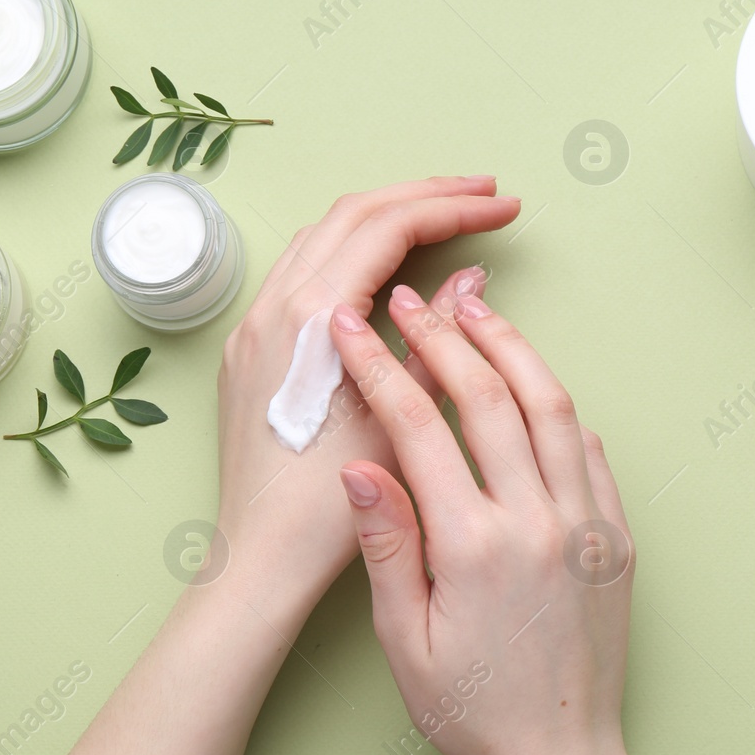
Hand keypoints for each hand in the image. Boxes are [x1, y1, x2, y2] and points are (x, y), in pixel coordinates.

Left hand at [214, 177, 519, 603]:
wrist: (260, 559)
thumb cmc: (331, 508)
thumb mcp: (403, 422)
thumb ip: (437, 342)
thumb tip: (469, 279)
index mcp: (311, 318)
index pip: (389, 228)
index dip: (455, 210)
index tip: (505, 208)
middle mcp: (272, 308)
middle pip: (354, 213)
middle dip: (424, 195)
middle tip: (485, 194)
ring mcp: (253, 327)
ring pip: (323, 235)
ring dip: (385, 217)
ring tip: (445, 217)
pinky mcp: (249, 351)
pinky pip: (301, 270)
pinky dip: (351, 249)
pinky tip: (384, 266)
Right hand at [327, 289, 676, 754]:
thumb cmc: (471, 709)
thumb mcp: (402, 638)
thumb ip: (385, 543)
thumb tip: (357, 465)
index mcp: (474, 545)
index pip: (420, 426)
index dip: (381, 366)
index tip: (351, 327)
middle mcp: (538, 522)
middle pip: (491, 397)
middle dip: (444, 336)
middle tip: (411, 299)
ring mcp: (587, 525)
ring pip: (552, 407)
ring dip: (511, 350)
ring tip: (476, 312)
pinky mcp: (616, 538)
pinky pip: (589, 451)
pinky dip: (557, 406)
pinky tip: (532, 383)